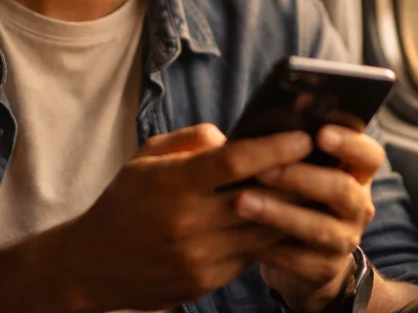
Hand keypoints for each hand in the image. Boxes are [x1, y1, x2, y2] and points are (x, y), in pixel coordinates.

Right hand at [63, 124, 313, 310]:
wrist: (95, 264)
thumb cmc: (125, 200)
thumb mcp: (146, 157)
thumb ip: (190, 141)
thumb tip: (233, 137)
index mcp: (171, 184)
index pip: (233, 161)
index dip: (273, 147)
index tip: (303, 136)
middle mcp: (187, 222)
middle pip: (258, 198)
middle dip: (294, 177)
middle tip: (322, 159)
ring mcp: (199, 256)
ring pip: (263, 230)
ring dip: (290, 209)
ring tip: (313, 187)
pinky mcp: (207, 280)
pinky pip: (250, 254)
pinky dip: (268, 235)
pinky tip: (284, 217)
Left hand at [235, 125, 384, 312]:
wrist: (300, 257)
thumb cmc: (292, 196)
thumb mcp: (295, 169)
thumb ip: (281, 147)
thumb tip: (237, 126)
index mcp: (355, 173)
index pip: (370, 155)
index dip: (350, 143)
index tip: (319, 133)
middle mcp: (357, 206)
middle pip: (342, 190)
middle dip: (300, 178)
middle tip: (263, 170)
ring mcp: (345, 239)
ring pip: (319, 228)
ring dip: (278, 213)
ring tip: (240, 202)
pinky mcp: (325, 268)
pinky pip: (300, 260)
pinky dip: (271, 248)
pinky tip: (244, 239)